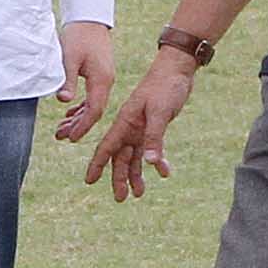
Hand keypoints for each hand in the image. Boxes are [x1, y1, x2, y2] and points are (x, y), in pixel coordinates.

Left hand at [53, 21, 114, 142]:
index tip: (71, 138)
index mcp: (101, 80)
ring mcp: (104, 79)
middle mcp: (106, 82)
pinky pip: (92, 97)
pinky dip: (81, 107)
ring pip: (92, 104)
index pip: (94, 110)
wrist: (89, 19)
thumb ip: (68, 80)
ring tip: (61, 129)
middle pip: (94, 110)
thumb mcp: (69, 58)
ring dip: (78, 118)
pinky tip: (70, 114)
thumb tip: (64, 101)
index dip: (83, 126)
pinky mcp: (99, 75)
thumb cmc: (78, 36)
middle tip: (60, 137)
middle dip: (78, 126)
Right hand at [82, 61, 195, 202]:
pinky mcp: (154, 127)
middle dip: (120, 177)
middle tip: (121, 198)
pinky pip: (152, 148)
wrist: (177, 69)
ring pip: (136, 156)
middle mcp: (130, 126)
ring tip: (140, 193)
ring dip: (137, 174)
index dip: (97, 164)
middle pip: (120, 156)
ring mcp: (141, 127)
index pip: (107, 147)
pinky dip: (158, 161)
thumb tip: (150, 163)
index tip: (89, 181)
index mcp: (125, 121)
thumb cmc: (164, 87)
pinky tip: (165, 172)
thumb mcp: (160, 113)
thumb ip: (154, 138)